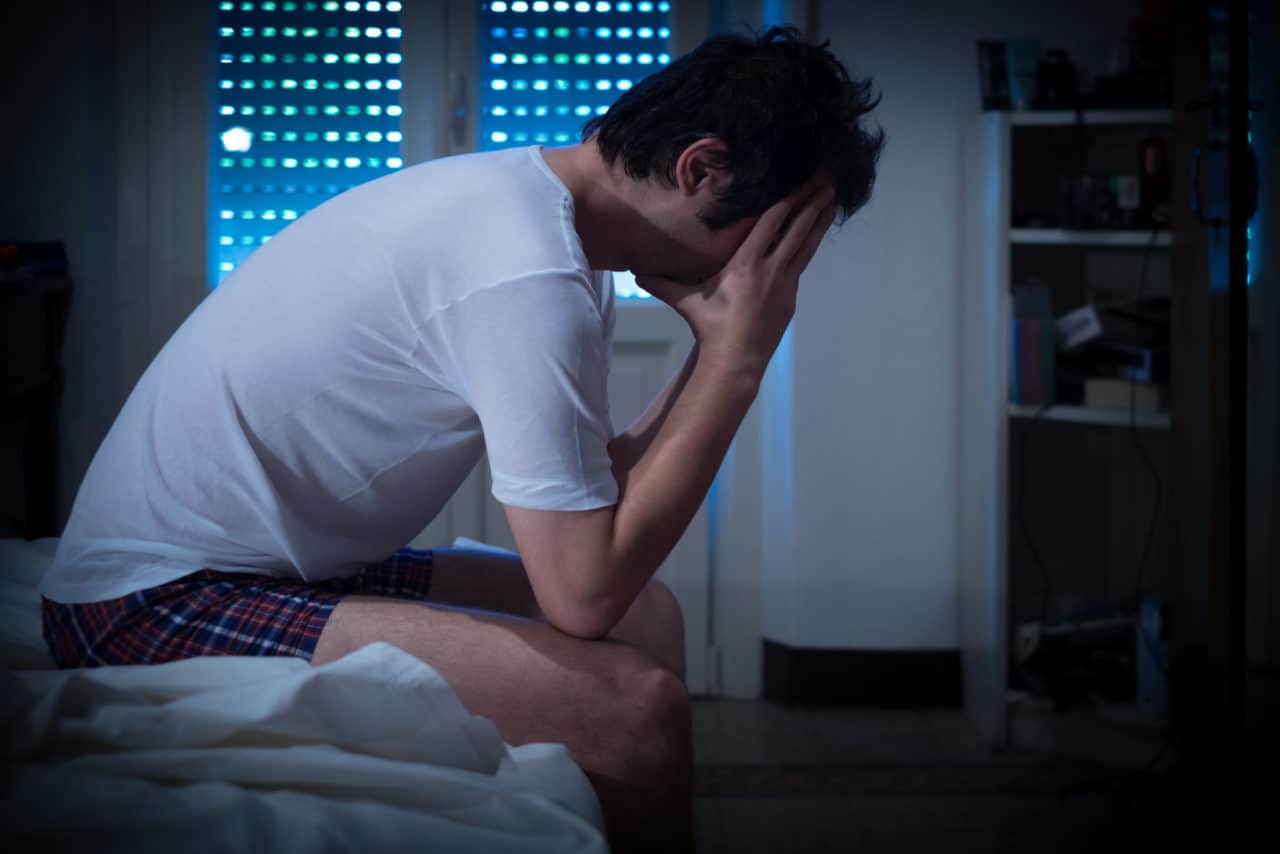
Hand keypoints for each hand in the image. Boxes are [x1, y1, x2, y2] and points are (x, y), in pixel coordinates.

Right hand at [637, 179, 836, 377]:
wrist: (737, 359)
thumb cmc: (710, 327)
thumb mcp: (686, 302)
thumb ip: (663, 284)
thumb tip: (635, 274)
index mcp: (746, 263)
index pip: (771, 222)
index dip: (788, 199)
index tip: (802, 180)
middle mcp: (770, 269)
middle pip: (796, 228)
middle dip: (812, 202)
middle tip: (829, 179)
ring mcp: (784, 284)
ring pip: (806, 245)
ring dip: (819, 221)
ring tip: (832, 200)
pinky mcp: (790, 298)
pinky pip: (801, 265)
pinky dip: (809, 246)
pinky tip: (813, 237)